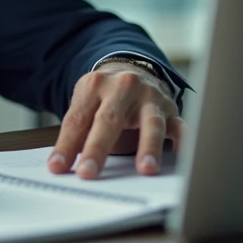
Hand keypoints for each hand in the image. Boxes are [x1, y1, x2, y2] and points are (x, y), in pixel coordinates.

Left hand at [47, 64, 183, 179]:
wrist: (132, 69)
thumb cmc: (106, 95)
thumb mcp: (86, 104)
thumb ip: (76, 132)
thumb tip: (61, 166)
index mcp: (95, 85)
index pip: (78, 119)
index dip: (67, 145)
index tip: (57, 168)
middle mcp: (124, 88)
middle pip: (109, 120)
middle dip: (97, 149)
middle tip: (87, 173)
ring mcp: (150, 98)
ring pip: (150, 122)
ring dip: (148, 147)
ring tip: (145, 170)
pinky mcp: (170, 109)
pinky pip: (181, 125)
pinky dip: (185, 141)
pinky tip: (183, 156)